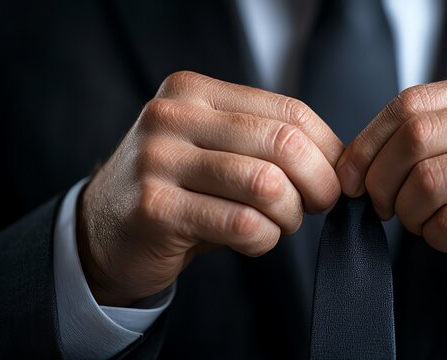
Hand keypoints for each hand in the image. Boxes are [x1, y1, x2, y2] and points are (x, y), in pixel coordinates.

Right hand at [78, 71, 341, 305]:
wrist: (106, 231)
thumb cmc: (180, 190)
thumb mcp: (218, 150)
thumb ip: (268, 144)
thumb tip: (339, 161)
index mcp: (196, 91)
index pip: (289, 110)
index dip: (328, 149)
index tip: (335, 178)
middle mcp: (173, 116)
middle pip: (283, 143)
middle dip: (318, 183)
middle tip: (318, 205)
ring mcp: (159, 160)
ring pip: (265, 183)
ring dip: (290, 214)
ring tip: (280, 223)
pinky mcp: (155, 208)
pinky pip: (241, 223)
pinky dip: (264, 239)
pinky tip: (254, 240)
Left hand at [336, 67, 446, 302]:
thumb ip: (438, 138)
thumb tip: (358, 159)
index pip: (415, 101)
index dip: (370, 140)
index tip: (351, 175)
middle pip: (417, 136)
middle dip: (382, 179)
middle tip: (381, 206)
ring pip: (432, 179)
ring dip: (410, 212)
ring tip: (419, 223)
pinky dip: (436, 235)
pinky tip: (446, 238)